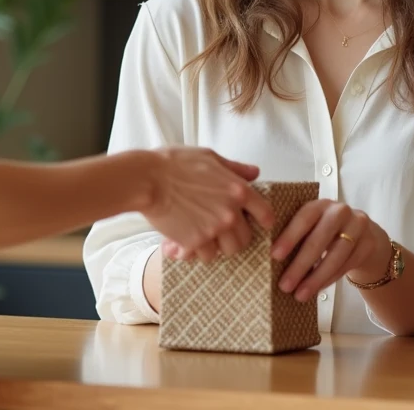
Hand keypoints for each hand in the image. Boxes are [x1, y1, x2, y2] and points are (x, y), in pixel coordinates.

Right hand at [142, 147, 273, 258]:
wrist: (148, 180)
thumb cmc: (175, 164)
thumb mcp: (209, 158)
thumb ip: (235, 168)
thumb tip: (254, 172)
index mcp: (238, 190)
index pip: (265, 213)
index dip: (265, 221)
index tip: (260, 223)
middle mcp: (230, 213)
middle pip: (245, 239)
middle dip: (236, 237)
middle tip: (223, 232)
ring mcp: (213, 229)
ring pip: (226, 251)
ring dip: (217, 246)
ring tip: (204, 238)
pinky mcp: (195, 242)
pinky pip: (204, 256)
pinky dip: (197, 252)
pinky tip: (186, 243)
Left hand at [270, 200, 390, 302]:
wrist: (364, 235)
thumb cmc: (327, 232)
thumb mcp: (313, 226)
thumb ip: (296, 234)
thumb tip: (267, 258)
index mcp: (320, 204)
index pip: (304, 217)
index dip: (289, 236)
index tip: (274, 256)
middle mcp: (341, 211)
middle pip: (320, 239)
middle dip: (300, 264)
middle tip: (284, 285)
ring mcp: (358, 226)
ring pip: (336, 255)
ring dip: (316, 278)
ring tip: (300, 295)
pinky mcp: (369, 243)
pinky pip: (347, 265)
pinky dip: (330, 279)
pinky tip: (317, 289)